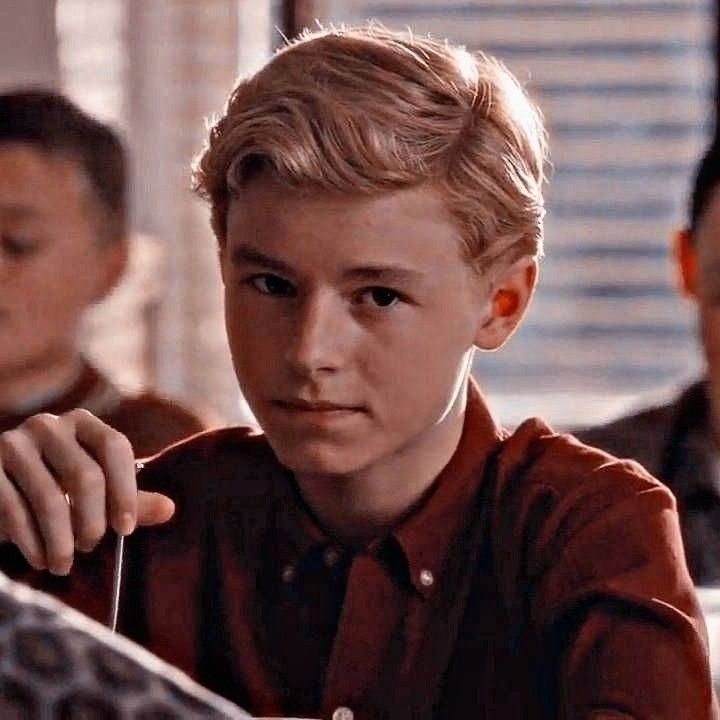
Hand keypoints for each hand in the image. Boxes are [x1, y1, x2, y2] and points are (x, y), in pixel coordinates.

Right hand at [0, 409, 174, 574]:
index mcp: (83, 422)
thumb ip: (130, 498)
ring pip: (49, 499)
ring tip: (64, 564)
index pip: (115, 447)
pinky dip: (32, 543)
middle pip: (85, 476)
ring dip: (61, 541)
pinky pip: (14, 511)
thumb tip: (170, 509)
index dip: (125, 490)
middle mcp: (49, 425)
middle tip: (92, 547)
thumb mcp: (95, 489)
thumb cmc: (57, 487)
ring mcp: (13, 443)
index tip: (127, 529)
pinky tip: (41, 560)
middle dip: (92, 522)